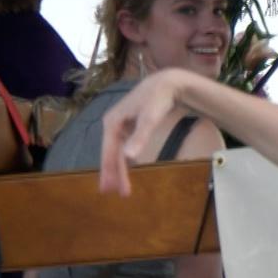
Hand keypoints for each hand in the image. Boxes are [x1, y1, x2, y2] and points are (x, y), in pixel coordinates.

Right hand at [97, 70, 186, 197]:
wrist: (167, 83)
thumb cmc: (158, 100)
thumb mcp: (150, 119)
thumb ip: (140, 138)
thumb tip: (129, 158)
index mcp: (112, 122)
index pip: (110, 152)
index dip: (112, 172)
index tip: (113, 190)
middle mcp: (112, 123)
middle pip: (110, 152)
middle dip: (112, 173)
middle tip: (112, 193)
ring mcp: (119, 124)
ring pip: (116, 150)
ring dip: (117, 168)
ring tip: (118, 186)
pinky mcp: (128, 124)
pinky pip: (122, 145)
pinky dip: (123, 158)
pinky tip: (126, 168)